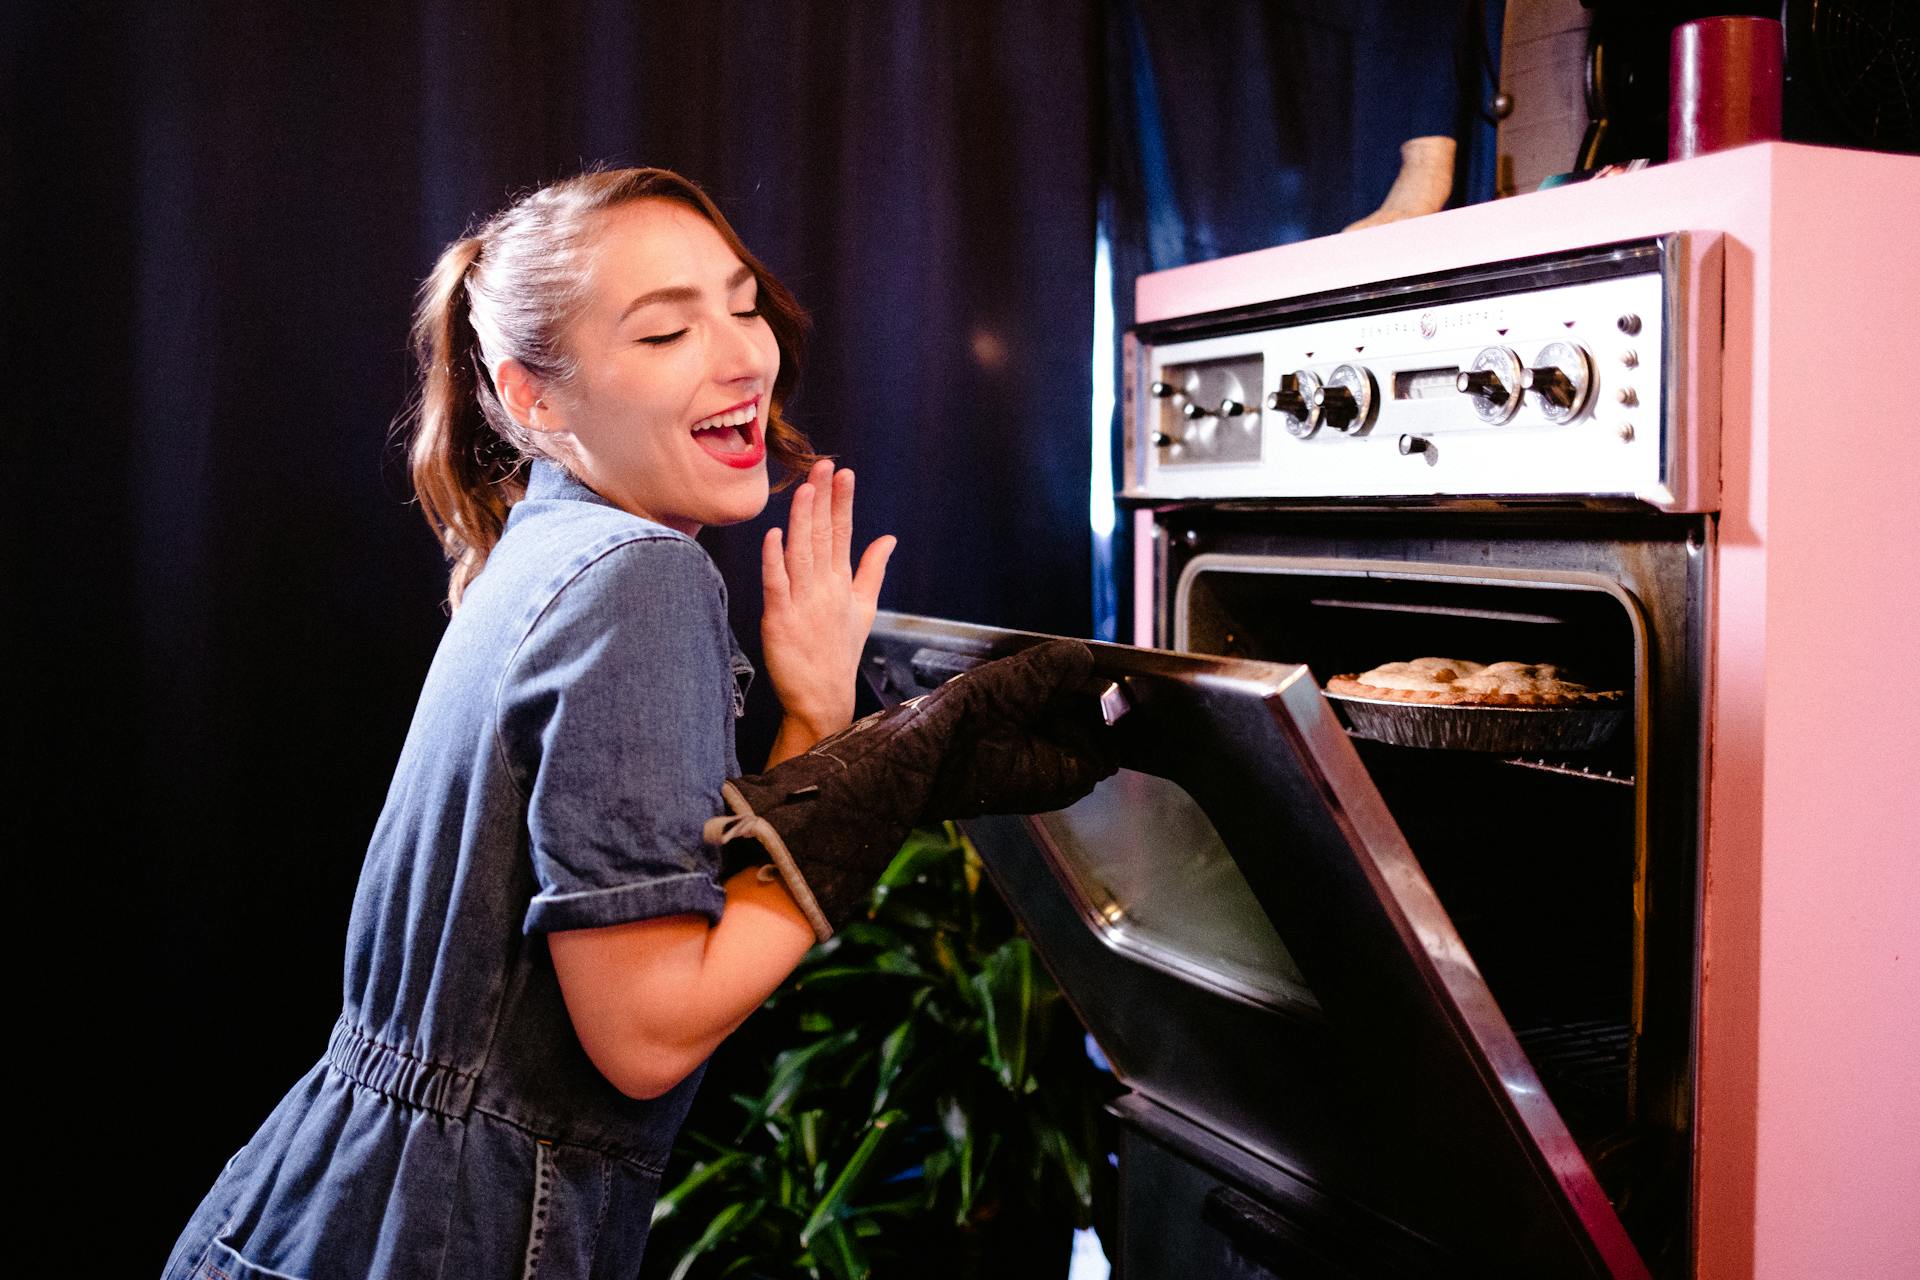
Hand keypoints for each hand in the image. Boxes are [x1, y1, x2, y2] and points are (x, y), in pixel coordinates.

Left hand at [761, 458, 895, 747]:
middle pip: (824, 535)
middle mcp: (825, 587)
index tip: (844, 473)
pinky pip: (778, 583)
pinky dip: (776, 559)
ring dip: (803, 520)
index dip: (843, 502)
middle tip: (825, 465)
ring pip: (802, 552)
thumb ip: (872, 569)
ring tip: (805, 489)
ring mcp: (803, 602)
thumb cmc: (840, 652)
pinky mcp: (781, 618)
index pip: (843, 533)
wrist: (823, 697)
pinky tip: (775, 535)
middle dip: (824, 498)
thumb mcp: (863, 608)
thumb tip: (888, 538)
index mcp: (842, 582)